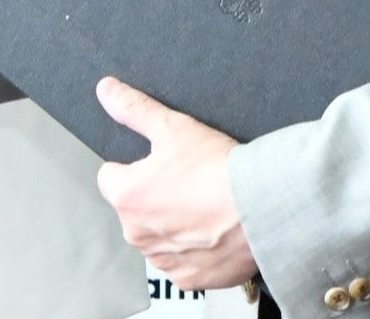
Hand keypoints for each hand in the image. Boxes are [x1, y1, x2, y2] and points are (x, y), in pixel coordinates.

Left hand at [93, 77, 255, 290]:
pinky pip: (182, 262)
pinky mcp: (188, 279)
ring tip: (204, 207)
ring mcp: (163, 259)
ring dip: (172, 225)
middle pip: (134, 209)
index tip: (160, 165)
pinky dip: (194, 251)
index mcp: (126, 196)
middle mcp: (137, 233)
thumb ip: (133, 109)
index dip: (133, 167)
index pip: (110, 177)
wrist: (264, 208)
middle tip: (188, 184)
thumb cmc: (218, 169)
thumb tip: (106, 90)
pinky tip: (213, 232)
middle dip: (153, 197)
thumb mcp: (172, 126)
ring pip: (157, 237)